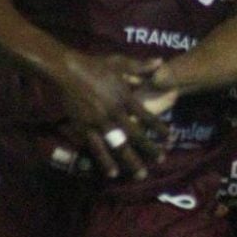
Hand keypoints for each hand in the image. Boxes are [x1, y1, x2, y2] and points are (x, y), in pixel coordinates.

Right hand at [46, 54, 171, 179]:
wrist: (67, 70)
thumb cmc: (93, 65)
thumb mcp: (119, 62)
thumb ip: (140, 66)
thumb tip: (160, 62)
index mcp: (125, 97)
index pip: (147, 116)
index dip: (159, 128)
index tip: (170, 138)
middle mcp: (115, 112)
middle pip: (136, 135)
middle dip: (149, 149)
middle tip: (161, 160)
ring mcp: (99, 121)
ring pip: (118, 145)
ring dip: (131, 161)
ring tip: (141, 174)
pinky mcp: (84, 127)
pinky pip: (97, 147)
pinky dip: (105, 161)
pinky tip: (112, 173)